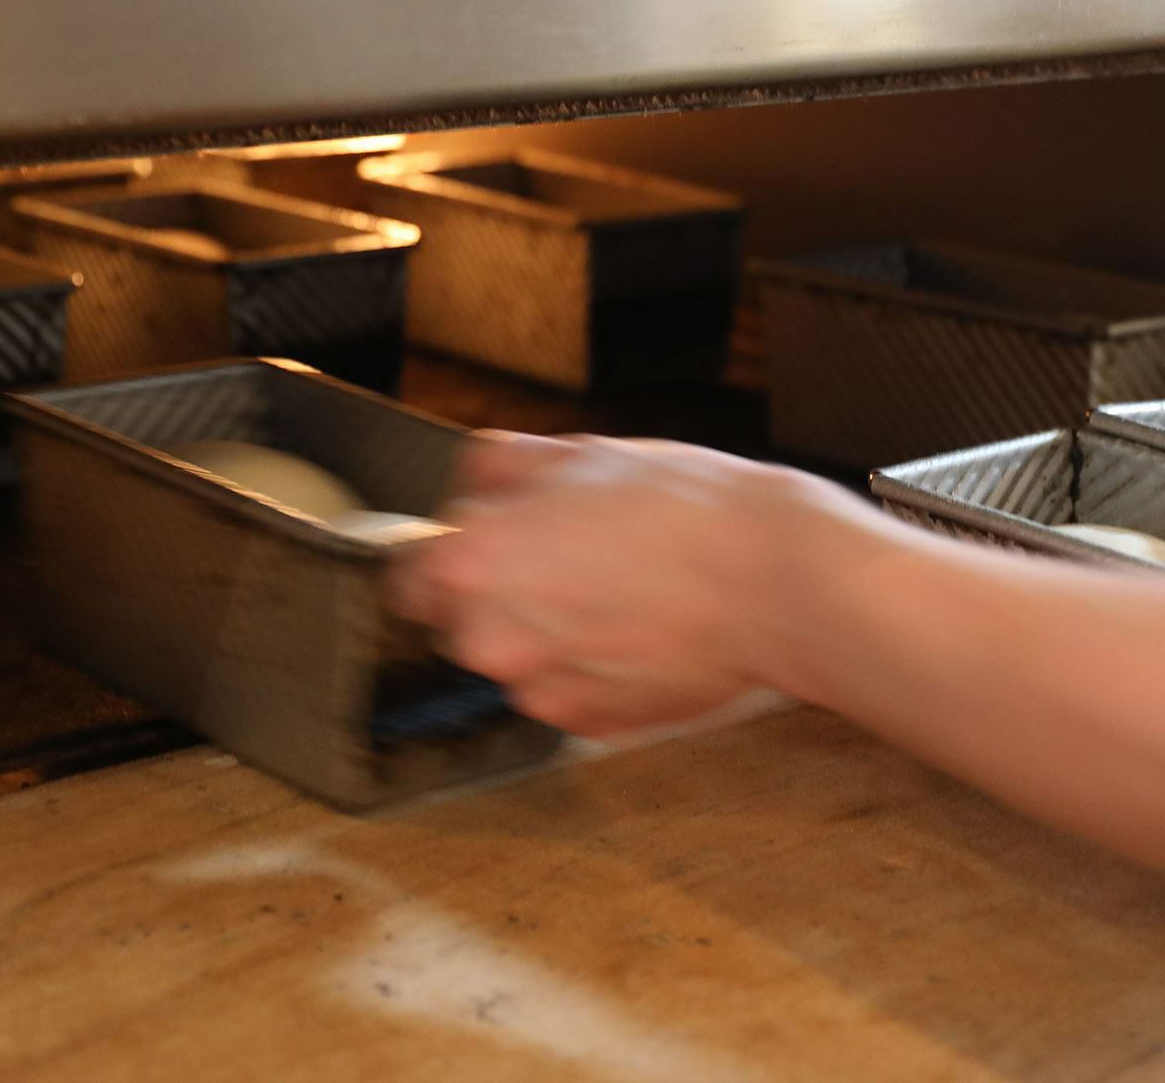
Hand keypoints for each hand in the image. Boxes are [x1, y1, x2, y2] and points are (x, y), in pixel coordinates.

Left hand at [390, 432, 861, 736]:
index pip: (406, 577)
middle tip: (565, 555)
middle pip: (459, 620)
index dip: (444, 554)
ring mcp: (539, 691)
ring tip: (612, 589)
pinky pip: (564, 691)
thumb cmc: (676, 508)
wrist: (770, 580)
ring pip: (516, 657)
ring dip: (543, 631)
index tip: (482, 544)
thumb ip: (493, 469)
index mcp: (469, 565)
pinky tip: (635, 627)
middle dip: (497, 591)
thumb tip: (469, 488)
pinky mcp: (589, 726)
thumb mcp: (573, 452)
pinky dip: (587, 667)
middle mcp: (488, 639)